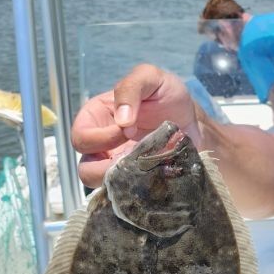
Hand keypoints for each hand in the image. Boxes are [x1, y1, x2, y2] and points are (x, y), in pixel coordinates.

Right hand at [71, 64, 201, 187]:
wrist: (193, 120)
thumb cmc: (166, 95)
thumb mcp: (149, 78)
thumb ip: (131, 88)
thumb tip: (122, 120)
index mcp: (96, 119)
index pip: (81, 137)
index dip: (100, 138)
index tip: (128, 130)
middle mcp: (102, 146)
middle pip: (86, 169)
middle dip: (107, 167)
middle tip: (135, 157)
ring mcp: (118, 167)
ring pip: (105, 188)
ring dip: (123, 183)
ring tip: (145, 170)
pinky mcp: (136, 181)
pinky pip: (128, 195)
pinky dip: (140, 191)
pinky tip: (156, 177)